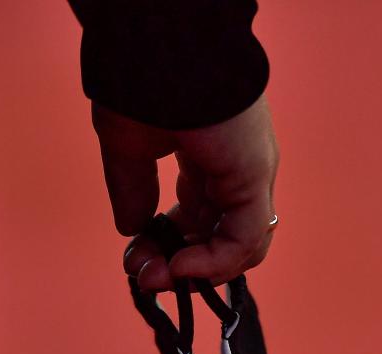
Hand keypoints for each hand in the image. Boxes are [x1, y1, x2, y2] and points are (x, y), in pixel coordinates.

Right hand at [90, 93, 279, 291]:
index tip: (134, 259)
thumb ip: (133, 190)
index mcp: (210, 153)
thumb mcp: (127, 148)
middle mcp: (238, 166)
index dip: (170, 244)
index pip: (202, 215)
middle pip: (220, 236)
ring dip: (197, 271)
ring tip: (159, 277)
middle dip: (179, 264)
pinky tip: (178, 267)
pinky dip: (213, 263)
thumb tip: (132, 229)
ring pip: (240, 246)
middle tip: (143, 278)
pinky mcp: (253, 177)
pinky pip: (242, 239)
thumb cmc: (142, 82)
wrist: (158, 48)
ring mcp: (250, 173)